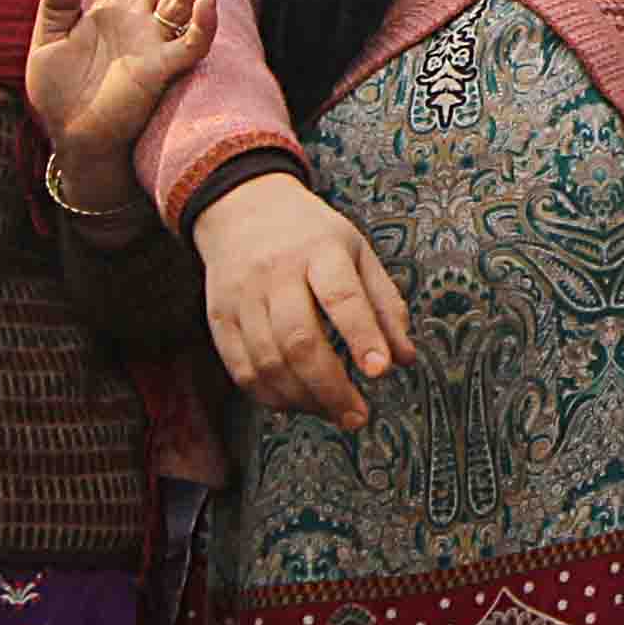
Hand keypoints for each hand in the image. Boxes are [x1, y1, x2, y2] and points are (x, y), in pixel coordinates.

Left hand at [27, 0, 208, 223]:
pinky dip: (203, 25)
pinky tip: (209, 0)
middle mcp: (139, 18)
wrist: (69, 137)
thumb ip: (56, 3)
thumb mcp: (46, 40)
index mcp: (112, 6)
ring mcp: (154, 42)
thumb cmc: (59, 92)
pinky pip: (190, 45)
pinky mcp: (162, 71)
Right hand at [190, 176, 411, 429]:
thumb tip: (404, 358)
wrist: (242, 209)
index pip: (341, 296)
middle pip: (299, 339)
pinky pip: (240, 369)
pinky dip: (269, 396)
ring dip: (303, 398)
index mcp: (319, 250)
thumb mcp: (357, 253)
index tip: (379, 372)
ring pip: (268, 361)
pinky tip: (295, 403)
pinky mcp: (219, 317)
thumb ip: (384, 304)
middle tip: (357, 415)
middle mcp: (275, 272)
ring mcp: (242, 296)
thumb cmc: (310, 236)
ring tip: (332, 412)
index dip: (362, 337)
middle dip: (331, 387)